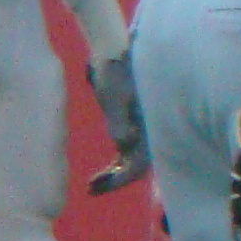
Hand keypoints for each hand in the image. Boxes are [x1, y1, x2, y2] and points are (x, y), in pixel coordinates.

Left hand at [86, 43, 149, 194]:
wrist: (113, 51)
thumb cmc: (115, 71)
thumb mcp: (114, 94)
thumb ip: (119, 119)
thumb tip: (123, 143)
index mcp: (149, 127)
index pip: (140, 165)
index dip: (121, 180)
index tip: (97, 186)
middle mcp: (149, 132)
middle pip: (137, 168)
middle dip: (116, 181)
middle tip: (91, 189)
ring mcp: (140, 129)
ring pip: (131, 162)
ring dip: (115, 175)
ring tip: (92, 183)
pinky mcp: (131, 124)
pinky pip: (127, 153)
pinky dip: (115, 165)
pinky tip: (101, 170)